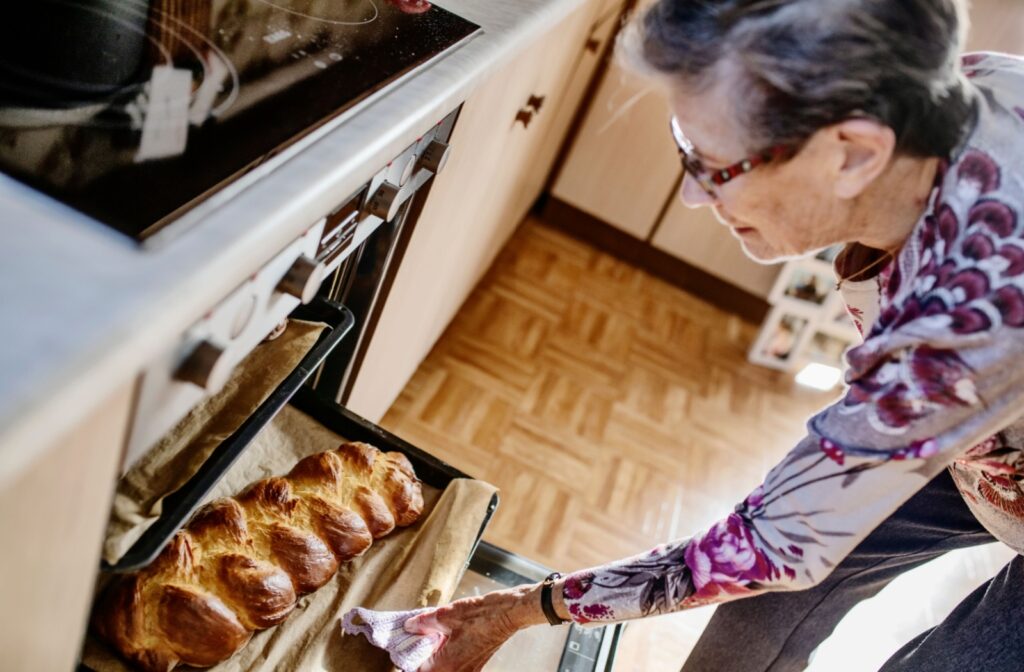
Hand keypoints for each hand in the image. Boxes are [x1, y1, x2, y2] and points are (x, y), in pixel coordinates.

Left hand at [405, 584, 547, 671]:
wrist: (507, 614)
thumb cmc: (480, 615)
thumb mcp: (446, 615)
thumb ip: (423, 623)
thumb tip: (410, 626)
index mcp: (446, 665)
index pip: (416, 671)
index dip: (407, 659)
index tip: (403, 646)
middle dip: (419, 661)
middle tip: (414, 642)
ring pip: (441, 671)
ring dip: (432, 660)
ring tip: (428, 640)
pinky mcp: (475, 666)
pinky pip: (453, 668)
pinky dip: (444, 659)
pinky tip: (443, 641)